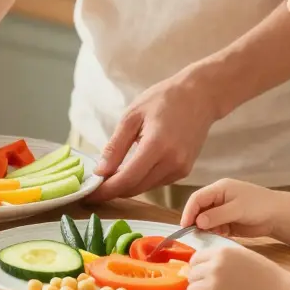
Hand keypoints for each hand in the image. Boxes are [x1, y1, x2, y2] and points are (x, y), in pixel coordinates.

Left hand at [87, 72, 220, 201]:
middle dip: (113, 190)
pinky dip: (141, 180)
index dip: (106, 190)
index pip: (127, 179)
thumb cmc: (164, 99)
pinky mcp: (184, 170)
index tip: (89, 193)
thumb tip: (100, 172)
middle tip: (94, 186)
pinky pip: (157, 182)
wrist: (200, 96)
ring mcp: (181, 168)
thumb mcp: (132, 116)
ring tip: (109, 177)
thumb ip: (115, 146)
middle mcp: (172, 161)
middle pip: (136, 187)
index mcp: (157, 145)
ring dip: (126, 186)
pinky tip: (130, 170)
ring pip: (146, 187)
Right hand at [179, 178, 281, 238]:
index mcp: (219, 189)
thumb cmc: (260, 206)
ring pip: (205, 220)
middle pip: (199, 209)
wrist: (279, 216)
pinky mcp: (228, 222)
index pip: (197, 198)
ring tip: (207, 236)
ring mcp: (223, 210)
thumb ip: (217, 215)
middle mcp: (218, 198)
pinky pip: (214, 227)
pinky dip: (213, 232)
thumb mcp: (237, 209)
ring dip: (204, 228)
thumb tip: (197, 222)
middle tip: (192, 234)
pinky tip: (218, 236)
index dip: (189, 211)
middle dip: (195, 221)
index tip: (185, 225)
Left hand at [186, 245, 288, 289]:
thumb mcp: (242, 256)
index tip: (209, 277)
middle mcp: (214, 267)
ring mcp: (213, 287)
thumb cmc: (266, 277)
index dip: (200, 270)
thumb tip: (199, 265)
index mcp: (221, 253)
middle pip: (191, 276)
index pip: (195, 260)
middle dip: (201, 283)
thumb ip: (222, 258)